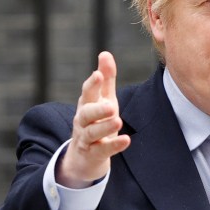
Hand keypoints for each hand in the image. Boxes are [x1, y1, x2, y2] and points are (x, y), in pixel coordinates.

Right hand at [56, 51, 131, 187]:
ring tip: (118, 121)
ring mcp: (87, 138)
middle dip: (97, 109)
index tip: (99, 74)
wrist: (84, 157)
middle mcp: (83, 121)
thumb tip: (105, 53)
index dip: (92, 84)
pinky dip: (113, 145)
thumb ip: (106, 79)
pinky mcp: (93, 154)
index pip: (87, 93)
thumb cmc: (96, 121)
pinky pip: (102, 150)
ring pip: (92, 133)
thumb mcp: (103, 100)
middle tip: (110, 105)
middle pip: (86, 114)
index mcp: (87, 104)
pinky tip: (126, 140)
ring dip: (104, 127)